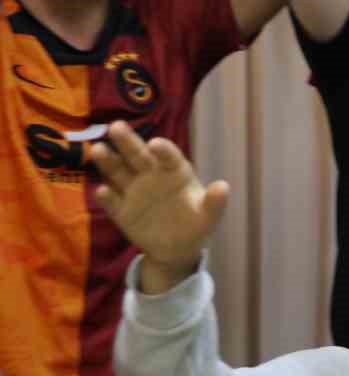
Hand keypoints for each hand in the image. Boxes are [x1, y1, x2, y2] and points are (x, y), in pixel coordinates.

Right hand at [89, 122, 228, 290]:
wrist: (177, 249)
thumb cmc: (196, 223)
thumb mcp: (209, 216)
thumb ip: (215, 202)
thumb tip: (223, 187)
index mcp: (175, 172)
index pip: (169, 157)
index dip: (163, 150)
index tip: (155, 144)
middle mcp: (152, 176)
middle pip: (138, 156)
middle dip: (128, 142)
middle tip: (115, 126)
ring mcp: (135, 192)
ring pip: (119, 172)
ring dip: (109, 161)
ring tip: (98, 149)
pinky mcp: (122, 211)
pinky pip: (112, 202)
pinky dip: (107, 196)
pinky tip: (102, 191)